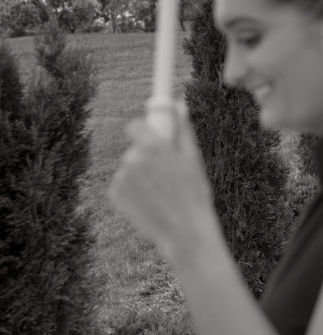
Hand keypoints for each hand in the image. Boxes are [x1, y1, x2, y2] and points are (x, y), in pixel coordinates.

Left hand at [109, 102, 215, 261]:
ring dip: (141, 175)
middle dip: (147, 157)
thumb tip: (178, 103)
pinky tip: (150, 201)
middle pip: (134, 149)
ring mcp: (122, 178)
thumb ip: (183, 128)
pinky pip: (123, 185)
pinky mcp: (115, 195)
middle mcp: (133, 159)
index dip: (144, 131)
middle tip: (166, 174)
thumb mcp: (194, 159)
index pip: (135, 126)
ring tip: (161, 192)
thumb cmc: (194, 193)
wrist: (184, 231)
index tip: (153, 138)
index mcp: (153, 146)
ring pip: (130, 168)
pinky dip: (133, 191)